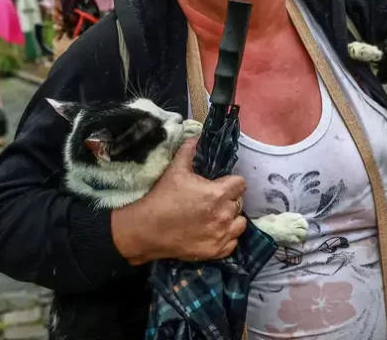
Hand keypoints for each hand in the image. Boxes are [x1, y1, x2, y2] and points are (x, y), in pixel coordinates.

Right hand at [112, 137, 247, 263]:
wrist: (145, 230)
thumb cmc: (161, 198)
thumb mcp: (175, 170)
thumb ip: (189, 151)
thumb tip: (197, 136)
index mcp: (218, 193)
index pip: (241, 184)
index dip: (231, 182)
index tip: (221, 184)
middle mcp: (224, 215)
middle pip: (239, 203)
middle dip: (229, 200)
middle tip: (213, 200)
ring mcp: (221, 235)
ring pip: (239, 223)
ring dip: (231, 219)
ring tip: (216, 216)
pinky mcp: (215, 251)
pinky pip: (232, 243)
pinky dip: (226, 237)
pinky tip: (214, 232)